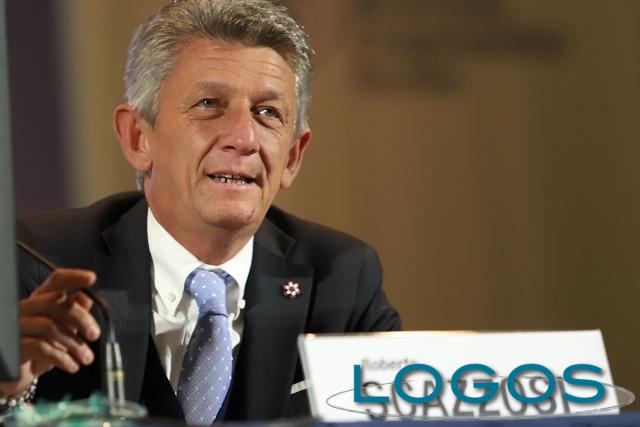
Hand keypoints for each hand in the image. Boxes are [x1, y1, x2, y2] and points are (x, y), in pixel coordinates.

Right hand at [0, 269, 100, 397]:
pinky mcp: (13, 346)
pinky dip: (62, 358)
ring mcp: (16, 326)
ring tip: (86, 358)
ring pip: (49, 327)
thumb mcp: (63, 328)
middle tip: (94, 335)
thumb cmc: (41, 346)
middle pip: (54, 303)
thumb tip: (86, 297)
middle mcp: (25, 308)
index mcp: (40, 299)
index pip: (55, 281)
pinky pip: (40, 348)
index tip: (91, 278)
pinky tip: (72, 366)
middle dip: (80, 319)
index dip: (73, 277)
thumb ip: (75, 312)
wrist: (16, 374)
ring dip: (74, 344)